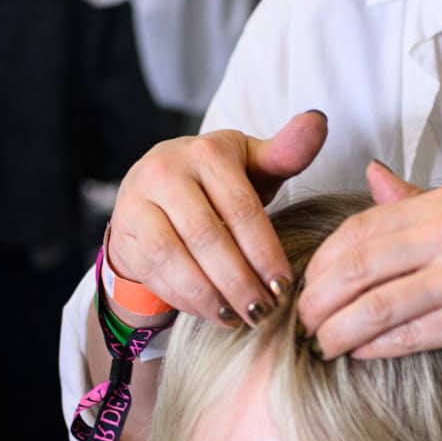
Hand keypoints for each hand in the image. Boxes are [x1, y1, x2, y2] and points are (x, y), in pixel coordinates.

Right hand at [103, 112, 329, 323]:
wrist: (154, 192)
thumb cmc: (217, 184)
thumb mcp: (252, 167)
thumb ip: (286, 153)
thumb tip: (318, 122)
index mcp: (207, 152)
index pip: (241, 208)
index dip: (264, 252)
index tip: (283, 286)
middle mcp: (167, 169)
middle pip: (208, 236)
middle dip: (240, 281)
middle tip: (263, 312)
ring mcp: (138, 200)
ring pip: (175, 257)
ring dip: (210, 295)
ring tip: (239, 318)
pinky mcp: (123, 230)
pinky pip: (155, 271)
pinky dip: (186, 298)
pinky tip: (213, 312)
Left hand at [297, 166, 441, 358]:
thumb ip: (418, 201)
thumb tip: (371, 177)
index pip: (359, 228)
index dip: (322, 261)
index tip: (308, 284)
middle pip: (355, 266)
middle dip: (318, 299)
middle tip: (301, 321)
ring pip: (374, 306)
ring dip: (337, 330)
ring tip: (321, 344)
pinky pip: (408, 335)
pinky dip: (375, 347)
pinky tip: (359, 353)